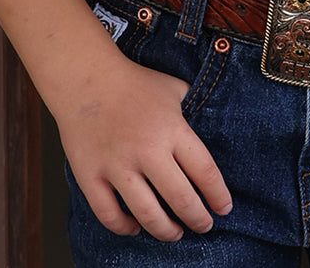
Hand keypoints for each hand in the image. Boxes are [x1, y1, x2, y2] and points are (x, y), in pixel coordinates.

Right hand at [55, 52, 232, 241]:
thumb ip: (194, 108)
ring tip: (175, 233)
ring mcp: (117, 165)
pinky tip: (135, 227)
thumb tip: (214, 125)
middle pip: (181, 199)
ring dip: (165, 231)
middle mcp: (146, 150)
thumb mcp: (173, 88)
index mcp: (171, 128)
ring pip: (147, 215)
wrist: (85, 76)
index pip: (205, 171)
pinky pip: (109, 214)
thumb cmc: (134, 83)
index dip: (218, 196)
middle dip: (198, 219)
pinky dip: (124, 227)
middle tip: (204, 226)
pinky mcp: (90, 175)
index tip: (224, 208)